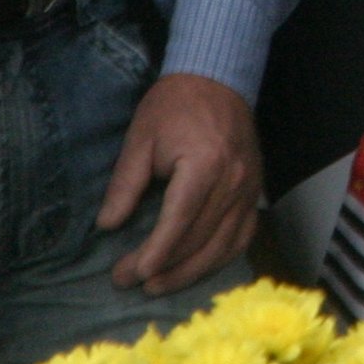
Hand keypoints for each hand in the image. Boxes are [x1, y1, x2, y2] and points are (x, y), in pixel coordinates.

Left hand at [99, 72, 262, 295]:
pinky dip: (222, 257)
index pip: (180, 222)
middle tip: (129, 281)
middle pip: (200, 239)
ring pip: (224, 244)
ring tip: (158, 285)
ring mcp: (250, 187)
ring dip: (191, 272)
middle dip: (164, 267)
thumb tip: (107, 226)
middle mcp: (233, 180)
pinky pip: (243, 235)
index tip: (130, 274)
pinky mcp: (255, 190)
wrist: (218, 78)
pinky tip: (198, 268)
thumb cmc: (175, 106)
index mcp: (205, 165)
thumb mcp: (140, 138)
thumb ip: (125, 183)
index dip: (156, 253)